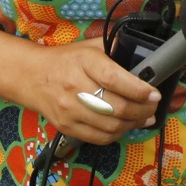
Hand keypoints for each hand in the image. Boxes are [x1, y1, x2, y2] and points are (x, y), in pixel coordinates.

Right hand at [19, 39, 161, 145]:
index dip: (139, 89)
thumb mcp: (90, 47)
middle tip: (153, 107)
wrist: (32, 77)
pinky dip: (117, 134)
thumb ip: (115, 48)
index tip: (154, 93)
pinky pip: (99, 138)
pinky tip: (125, 126)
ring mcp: (70, 110)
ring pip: (111, 126)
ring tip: (144, 117)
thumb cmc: (66, 60)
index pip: (115, 79)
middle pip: (117, 107)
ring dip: (134, 124)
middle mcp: (76, 87)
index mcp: (84, 62)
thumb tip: (144, 56)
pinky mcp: (66, 127)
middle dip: (143, 110)